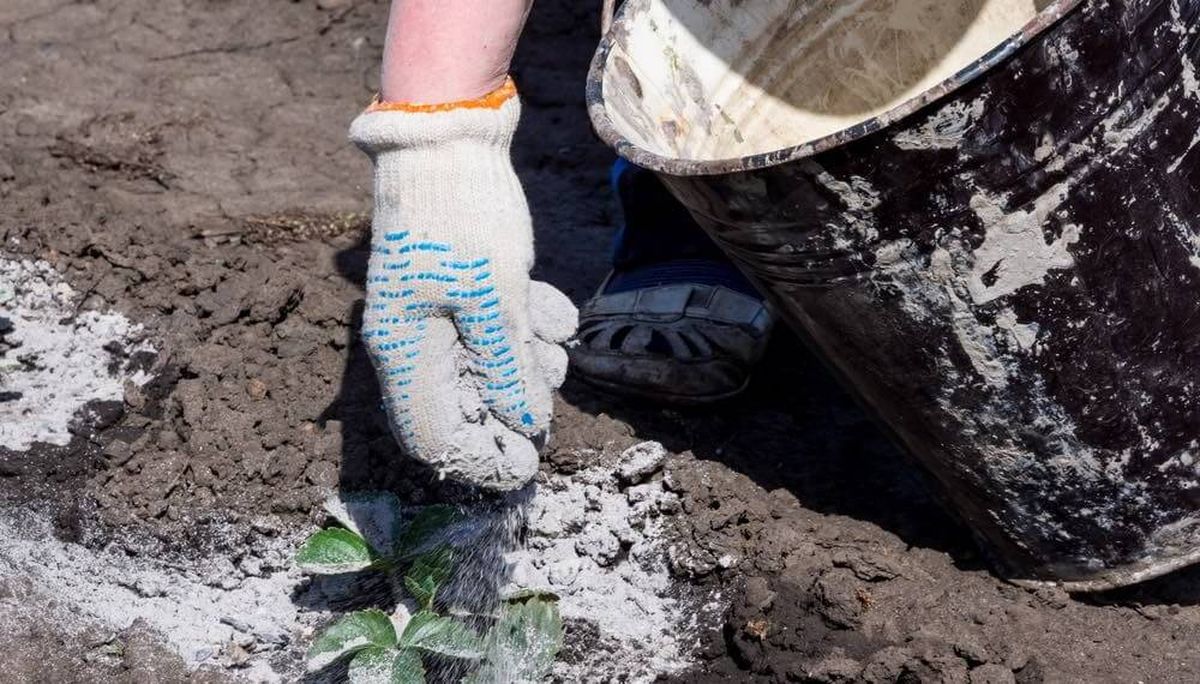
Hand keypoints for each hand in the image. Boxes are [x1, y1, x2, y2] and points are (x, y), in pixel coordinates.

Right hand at [351, 87, 576, 489]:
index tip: (529, 465)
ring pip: (484, 369)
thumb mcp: (494, 298)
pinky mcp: (457, 290)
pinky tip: (549, 308)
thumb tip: (524, 424)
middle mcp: (412, 343)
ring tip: (551, 334)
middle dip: (514, 400)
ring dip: (526, 361)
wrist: (447, 135)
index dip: (480, 461)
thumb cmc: (463, 216)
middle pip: (464, 407)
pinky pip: (492, 330)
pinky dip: (524, 325)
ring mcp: (433, 315)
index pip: (433, 439)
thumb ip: (506, 368)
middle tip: (547, 377)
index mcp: (404, 353)